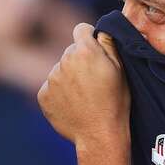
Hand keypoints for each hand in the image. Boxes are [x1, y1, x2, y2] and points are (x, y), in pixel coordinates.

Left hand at [37, 23, 130, 146]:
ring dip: (69, 78)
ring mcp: (51, 79)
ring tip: (84, 97)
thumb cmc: (115, 102)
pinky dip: (59, 94)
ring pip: (60, 70)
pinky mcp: (43, 95)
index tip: (94, 52)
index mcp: (84, 51)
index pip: (81, 29)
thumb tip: (99, 29)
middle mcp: (63, 61)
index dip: (89, 39)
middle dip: (79, 61)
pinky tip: (73, 105)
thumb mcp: (120, 69)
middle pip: (70, 52)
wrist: (99, 135)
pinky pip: (51, 87)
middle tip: (93, 82)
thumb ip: (108, 43)